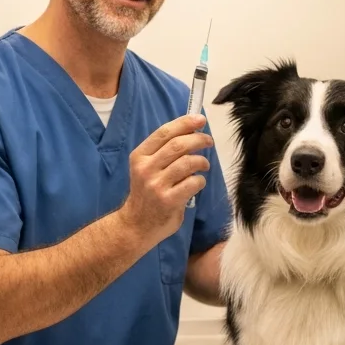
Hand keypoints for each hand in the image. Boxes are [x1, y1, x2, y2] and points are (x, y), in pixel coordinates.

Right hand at [118, 114, 212, 247]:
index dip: (184, 123)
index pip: (164, 133)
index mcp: (139, 156)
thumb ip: (163, 152)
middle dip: (198, 139)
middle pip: (178, 145)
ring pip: (188, 162)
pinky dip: (200, 180)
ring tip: (204, 165)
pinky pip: (193, 182)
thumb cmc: (146, 193)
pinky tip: (198, 182)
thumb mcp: (146, 169)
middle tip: (208, 141)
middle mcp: (146, 169)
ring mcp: (156, 185)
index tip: (200, 120)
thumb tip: (191, 131)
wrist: (136, 224)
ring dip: (202, 161)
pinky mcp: (168, 201)